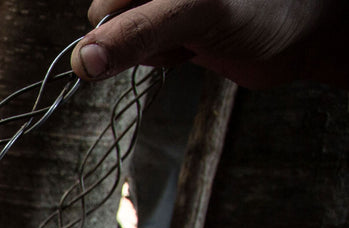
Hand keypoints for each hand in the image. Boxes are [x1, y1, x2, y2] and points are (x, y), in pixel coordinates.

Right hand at [71, 0, 348, 87]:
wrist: (305, 36)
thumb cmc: (265, 10)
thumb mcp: (196, 13)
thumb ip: (137, 33)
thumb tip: (81, 61)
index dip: (118, 19)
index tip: (153, 28)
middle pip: (104, 15)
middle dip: (135, 35)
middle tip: (180, 34)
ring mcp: (157, 5)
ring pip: (117, 37)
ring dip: (149, 51)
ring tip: (189, 42)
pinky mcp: (167, 28)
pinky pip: (137, 49)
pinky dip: (159, 58)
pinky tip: (190, 49)